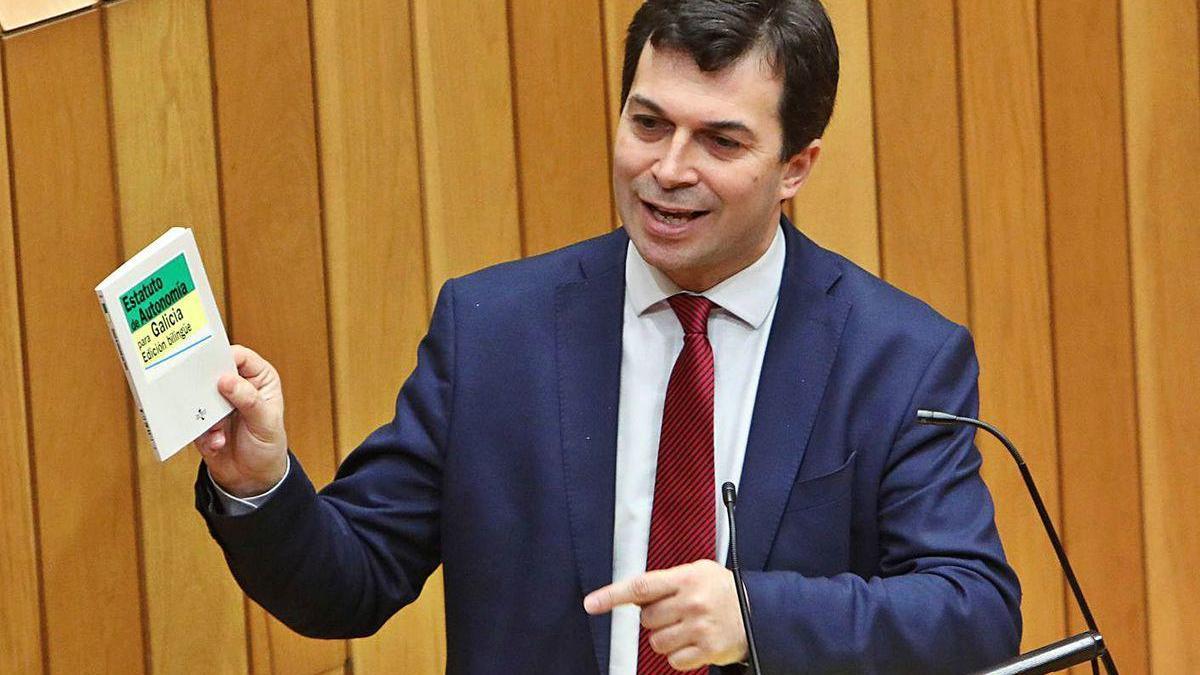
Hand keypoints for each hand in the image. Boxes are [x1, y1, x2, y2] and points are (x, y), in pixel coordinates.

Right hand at [193, 344, 287, 497]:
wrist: (252, 478)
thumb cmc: (267, 445)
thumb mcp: (265, 423)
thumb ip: (249, 400)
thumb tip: (226, 380)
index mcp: (258, 378)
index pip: (239, 356)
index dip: (224, 356)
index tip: (209, 363)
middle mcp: (236, 386)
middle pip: (213, 371)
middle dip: (205, 382)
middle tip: (200, 391)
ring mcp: (216, 403)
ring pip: (198, 394)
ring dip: (204, 411)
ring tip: (216, 428)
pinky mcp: (201, 421)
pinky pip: (192, 419)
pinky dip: (203, 432)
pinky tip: (217, 443)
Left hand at [583, 559, 746, 670]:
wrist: (758, 611)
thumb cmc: (721, 589)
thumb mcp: (697, 571)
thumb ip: (665, 580)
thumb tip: (631, 595)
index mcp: (685, 578)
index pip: (640, 587)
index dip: (611, 595)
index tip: (591, 603)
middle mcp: (691, 602)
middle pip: (646, 619)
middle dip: (655, 618)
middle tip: (675, 612)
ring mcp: (699, 627)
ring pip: (656, 642)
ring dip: (665, 638)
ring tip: (685, 627)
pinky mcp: (706, 649)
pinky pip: (672, 660)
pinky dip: (679, 654)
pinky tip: (693, 642)